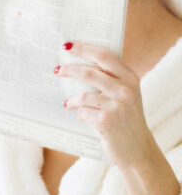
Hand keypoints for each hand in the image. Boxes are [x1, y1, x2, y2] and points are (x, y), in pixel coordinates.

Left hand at [56, 40, 179, 194]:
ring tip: (68, 104)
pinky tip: (83, 117)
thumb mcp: (126, 95)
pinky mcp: (107, 121)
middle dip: (69, 70)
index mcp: (131, 78)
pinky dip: (80, 114)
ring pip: (83, 95)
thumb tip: (78, 64)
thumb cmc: (126, 119)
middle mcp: (126, 90)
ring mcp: (117, 106)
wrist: (137, 149)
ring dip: (72, 100)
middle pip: (90, 72)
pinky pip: (83, 112)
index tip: (68, 45)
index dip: (84, 49)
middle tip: (56, 70)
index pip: (105, 56)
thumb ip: (111, 80)